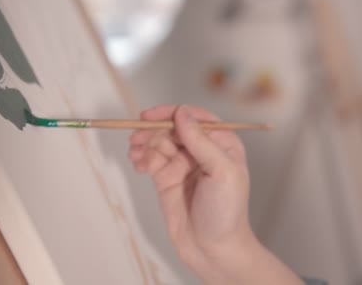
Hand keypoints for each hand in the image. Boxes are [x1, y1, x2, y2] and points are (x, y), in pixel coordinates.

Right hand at [129, 105, 303, 283]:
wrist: (212, 249)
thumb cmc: (226, 211)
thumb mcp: (221, 171)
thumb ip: (201, 141)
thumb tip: (182, 113)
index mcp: (222, 143)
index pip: (194, 118)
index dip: (171, 113)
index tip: (150, 116)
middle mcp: (202, 150)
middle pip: (172, 128)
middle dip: (152, 131)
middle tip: (136, 138)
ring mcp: (182, 164)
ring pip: (158, 142)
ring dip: (143, 144)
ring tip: (135, 154)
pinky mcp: (166, 178)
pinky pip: (150, 159)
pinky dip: (141, 158)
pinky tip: (137, 164)